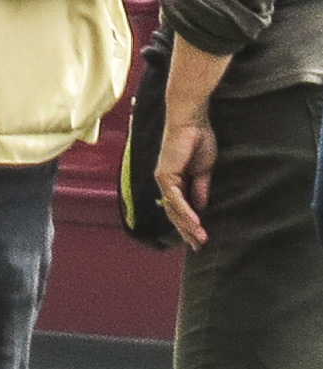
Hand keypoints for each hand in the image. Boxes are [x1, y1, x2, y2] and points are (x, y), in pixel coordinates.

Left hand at [155, 108, 218, 248]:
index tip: (200, 240)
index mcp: (175, 181)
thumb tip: (201, 207)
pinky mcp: (165, 173)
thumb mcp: (204, 170)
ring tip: (200, 240)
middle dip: (187, 231)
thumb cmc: (198, 140)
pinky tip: (195, 223)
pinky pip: (175, 197)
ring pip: (174, 209)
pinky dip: (185, 211)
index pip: (180, 209)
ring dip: (188, 226)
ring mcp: (163, 178)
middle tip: (199, 247)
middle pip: (174, 213)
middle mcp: (166, 182)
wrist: (192, 121)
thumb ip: (200, 188)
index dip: (189, 225)